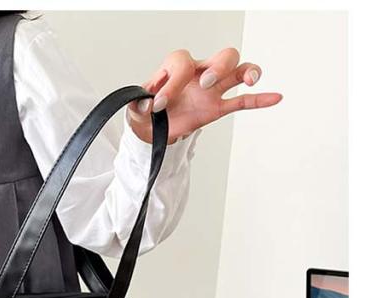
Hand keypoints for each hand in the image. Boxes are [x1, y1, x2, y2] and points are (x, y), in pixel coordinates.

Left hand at [128, 48, 281, 143]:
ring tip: (250, 79)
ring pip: (237, 71)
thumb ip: (140, 102)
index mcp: (177, 67)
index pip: (182, 63)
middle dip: (216, 67)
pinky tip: (275, 97)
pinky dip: (259, 100)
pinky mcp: (217, 107)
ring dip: (246, 72)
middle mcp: (199, 73)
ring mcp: (212, 89)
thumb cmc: (147, 109)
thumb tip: (148, 104)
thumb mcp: (136, 106)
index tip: (159, 105)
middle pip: (220, 56)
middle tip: (204, 84)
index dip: (171, 83)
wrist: (152, 126)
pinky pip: (242, 101)